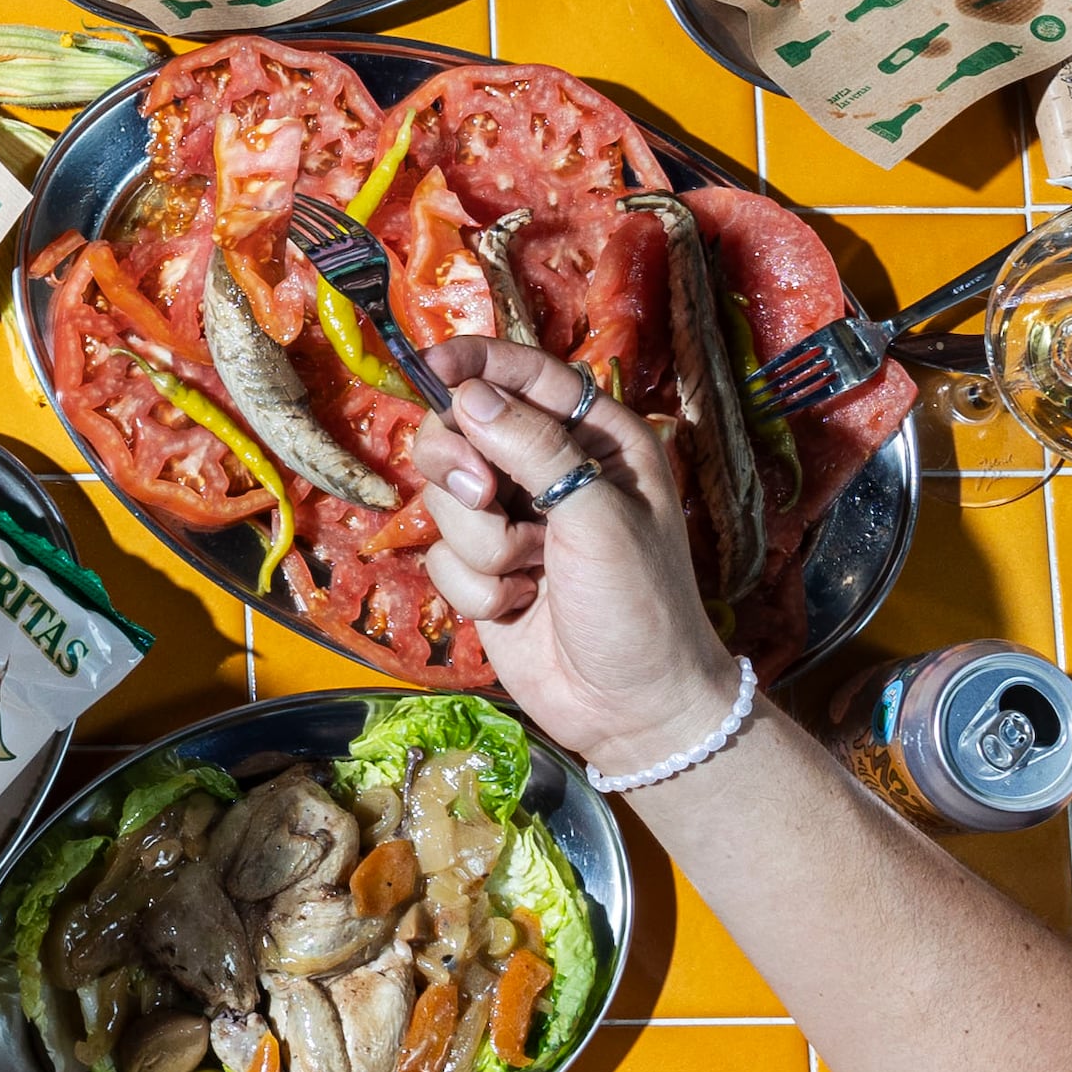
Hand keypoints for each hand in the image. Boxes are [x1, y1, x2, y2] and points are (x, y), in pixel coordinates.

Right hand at [400, 339, 745, 777]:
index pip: (525, 375)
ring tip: (529, 572)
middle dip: (462, 468)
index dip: (475, 365)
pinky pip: (441, 557)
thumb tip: (470, 396)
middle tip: (486, 497)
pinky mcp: (483, 573)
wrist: (632, 706)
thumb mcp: (597, 516)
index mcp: (597, 439)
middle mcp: (551, 471)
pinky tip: (520, 606)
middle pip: (462, 431)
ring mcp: (513, 523)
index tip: (432, 368)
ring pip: (444, 499)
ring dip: (481, 544)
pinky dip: (475, 587)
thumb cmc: (640, 604)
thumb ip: (534, 450)